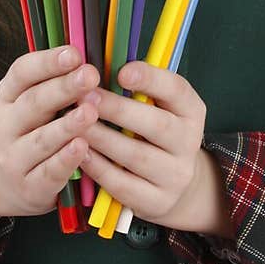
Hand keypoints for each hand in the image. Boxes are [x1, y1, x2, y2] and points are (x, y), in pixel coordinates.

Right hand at [0, 45, 101, 216]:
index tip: (74, 53)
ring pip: (40, 139)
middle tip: (90, 75)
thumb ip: (60, 82)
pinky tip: (82, 147)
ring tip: (90, 112)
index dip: (47, 62)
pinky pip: (48, 171)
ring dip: (66, 125)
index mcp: (10, 95)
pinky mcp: (28, 185)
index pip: (22, 73)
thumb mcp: (40, 104)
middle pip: (32, 102)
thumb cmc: (37, 131)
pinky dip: (65, 159)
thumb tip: (94, 59)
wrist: (11, 183)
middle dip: (62, 88)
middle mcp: (7, 124)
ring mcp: (14, 156)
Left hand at [76, 62, 206, 229]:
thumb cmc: (151, 132)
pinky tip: (79, 153)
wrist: (171, 183)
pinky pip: (124, 185)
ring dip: (102, 138)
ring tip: (74, 123)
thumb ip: (133, 87)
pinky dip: (99, 168)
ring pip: (137, 156)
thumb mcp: (154, 106)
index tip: (122, 72)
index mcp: (191, 111)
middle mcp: (189, 143)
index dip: (151, 79)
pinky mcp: (157, 202)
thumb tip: (96, 61)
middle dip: (117, 109)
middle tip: (84, 97)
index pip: (177, 90)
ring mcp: (176, 175)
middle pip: (157, 125)